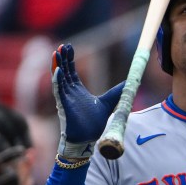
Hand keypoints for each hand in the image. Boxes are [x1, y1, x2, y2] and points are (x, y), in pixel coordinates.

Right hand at [52, 44, 123, 159]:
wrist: (87, 139)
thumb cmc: (93, 124)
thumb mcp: (108, 103)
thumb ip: (117, 92)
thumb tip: (129, 83)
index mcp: (78, 90)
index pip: (71, 71)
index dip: (70, 59)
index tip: (69, 47)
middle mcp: (69, 92)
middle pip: (64, 71)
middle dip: (63, 58)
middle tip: (62, 46)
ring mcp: (65, 98)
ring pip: (59, 78)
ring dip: (57, 66)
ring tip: (56, 53)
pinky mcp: (63, 105)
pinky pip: (58, 90)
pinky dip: (57, 80)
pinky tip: (57, 70)